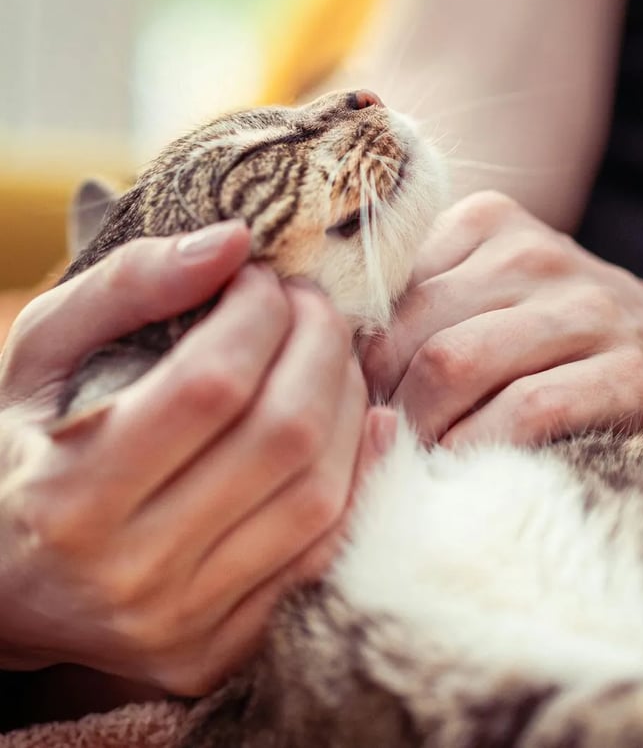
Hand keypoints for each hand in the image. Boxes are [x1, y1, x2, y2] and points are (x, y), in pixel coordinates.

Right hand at [0, 221, 395, 695]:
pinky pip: (326, 551)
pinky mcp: (223, 646)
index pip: (211, 384)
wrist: (4, 580)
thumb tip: (235, 240)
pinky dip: (360, 476)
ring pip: (319, 493)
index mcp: (70, 491)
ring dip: (348, 404)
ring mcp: (186, 621)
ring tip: (332, 358)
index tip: (265, 282)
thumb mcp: (43, 353)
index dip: (260, 316)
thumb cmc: (23, 448)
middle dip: (319, 347)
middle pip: (281, 435)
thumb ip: (128, 285)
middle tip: (313, 309)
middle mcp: (131, 570)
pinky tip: (363, 423)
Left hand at [362, 192, 642, 445]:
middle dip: (380, 399)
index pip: (383, 287)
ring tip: (413, 458)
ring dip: (420, 428)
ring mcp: (587, 309)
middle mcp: (534, 254)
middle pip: (412, 330)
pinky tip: (466, 468)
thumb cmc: (571, 335)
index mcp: (488, 225)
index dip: (353, 353)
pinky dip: (479, 446)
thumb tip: (334, 354)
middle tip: (374, 442)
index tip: (349, 397)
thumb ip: (425, 305)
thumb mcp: (499, 293)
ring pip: (455, 364)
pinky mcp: (629, 372)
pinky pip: (524, 411)